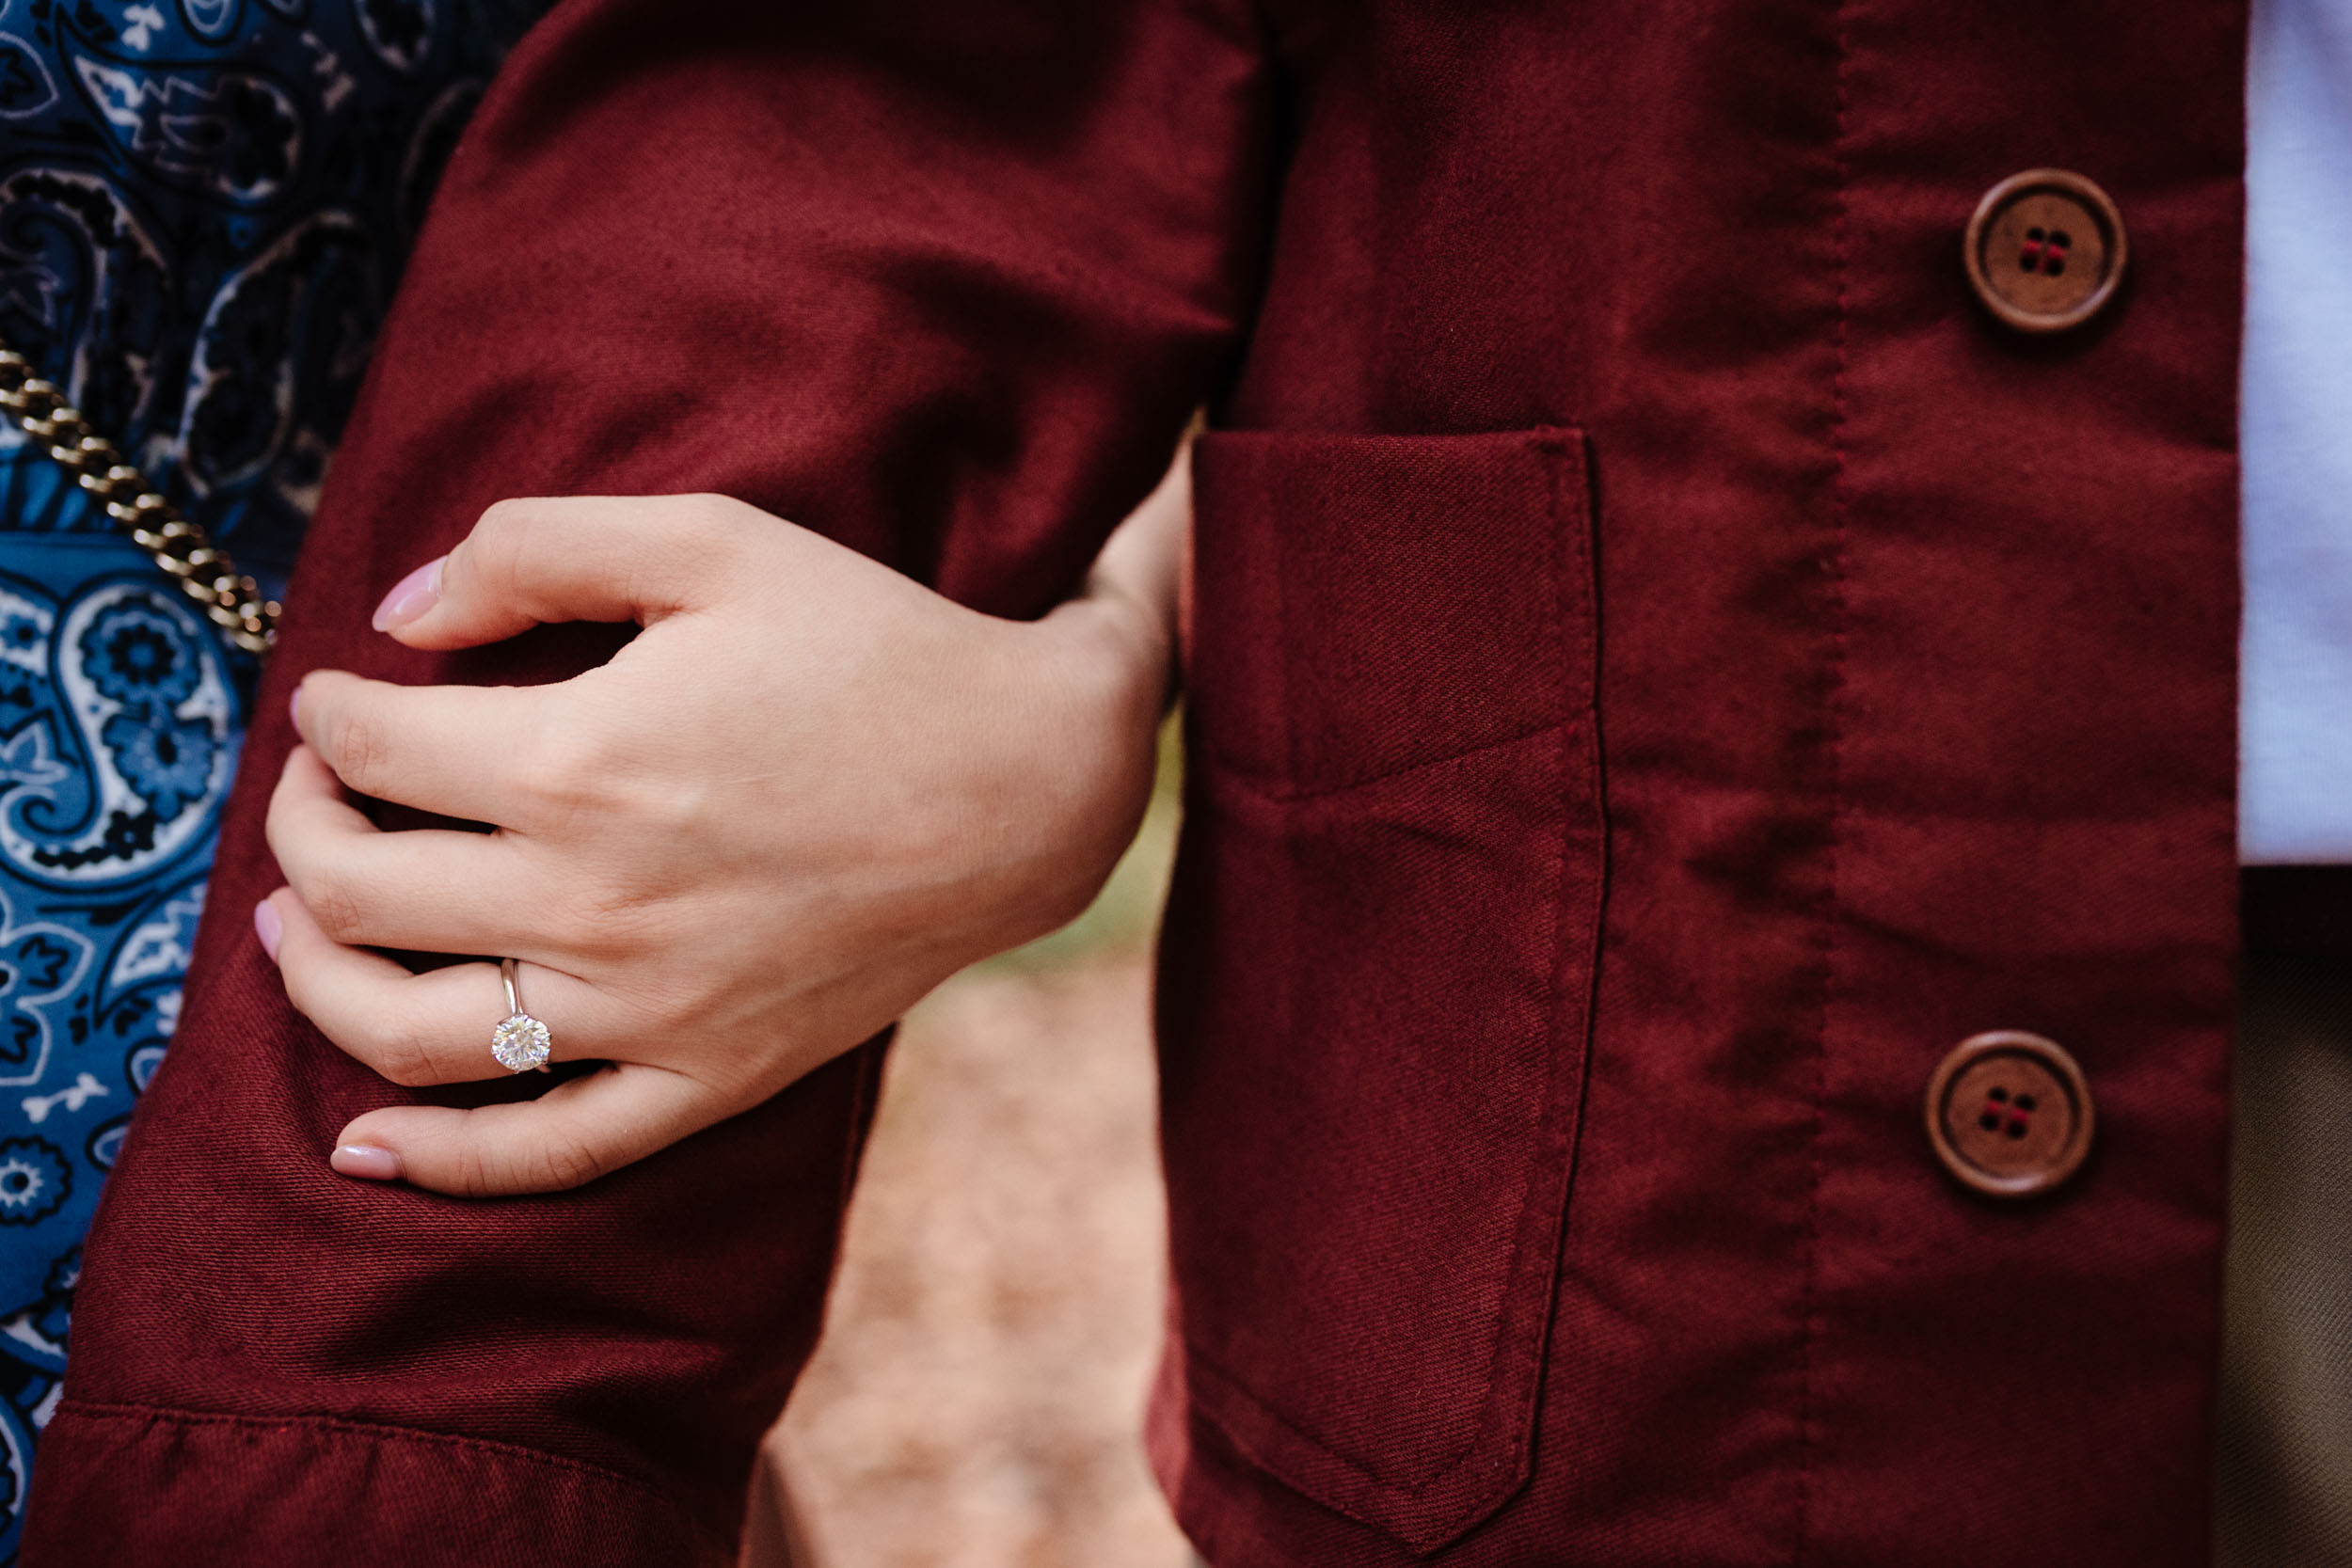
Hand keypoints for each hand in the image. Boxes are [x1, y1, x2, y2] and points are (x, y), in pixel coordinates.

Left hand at [261, 466, 1183, 1196]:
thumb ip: (535, 547)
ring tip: (296, 926)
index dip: (324, 711)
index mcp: (582, 761)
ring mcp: (646, 1010)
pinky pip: (543, 1153)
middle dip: (298, 825)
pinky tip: (363, 1143)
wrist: (1030, 786)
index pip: (366, 746)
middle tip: (314, 788)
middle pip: (351, 888)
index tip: (341, 694)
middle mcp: (593, 903)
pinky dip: (436, 1160)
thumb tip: (396, 615)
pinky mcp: (705, 1077)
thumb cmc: (876, 649)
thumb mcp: (714, 541)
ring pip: (405, 1031)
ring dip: (312, 978)